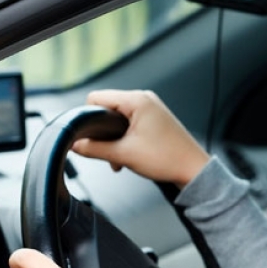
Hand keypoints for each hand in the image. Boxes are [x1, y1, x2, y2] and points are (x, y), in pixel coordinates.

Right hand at [72, 90, 209, 187]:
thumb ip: (94, 148)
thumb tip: (74, 144)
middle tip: (107, 153)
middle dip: (102, 132)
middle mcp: (145, 99)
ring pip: (117, 119)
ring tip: (120, 159)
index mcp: (137, 100)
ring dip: (113, 140)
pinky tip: (127, 157)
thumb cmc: (168, 159)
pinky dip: (124, 139)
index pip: (96, 98)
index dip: (87, 117)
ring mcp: (151, 108)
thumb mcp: (123, 154)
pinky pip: (129, 124)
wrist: (193, 169)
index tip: (87, 136)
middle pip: (106, 109)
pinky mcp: (154, 119)